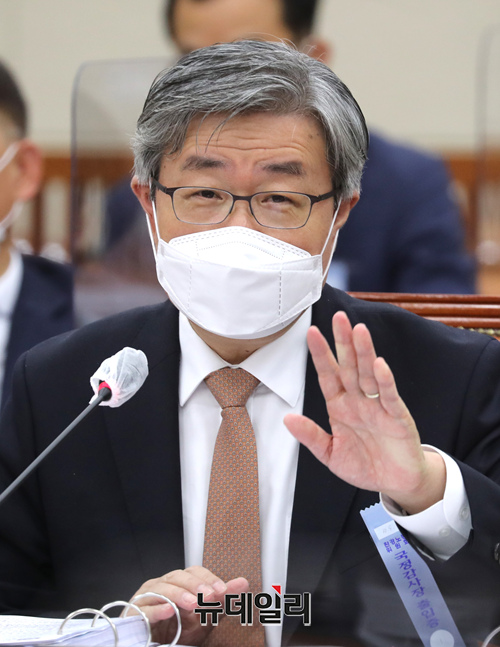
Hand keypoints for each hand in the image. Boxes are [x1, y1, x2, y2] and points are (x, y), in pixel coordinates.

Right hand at [130, 566, 248, 644]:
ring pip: (162, 588)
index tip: (222, 590)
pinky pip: (145, 608)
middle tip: (209, 596)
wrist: (157, 645)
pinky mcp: (135, 612)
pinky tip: (169, 611)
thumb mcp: (205, 616)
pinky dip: (158, 609)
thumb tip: (243, 583)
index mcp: (179, 581)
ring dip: (179, 595)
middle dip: (195, 585)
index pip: (194, 571)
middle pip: (178, 576)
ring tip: (193, 604)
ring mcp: (147, 596)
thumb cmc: (179, 628)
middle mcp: (162, 584)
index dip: (208, 578)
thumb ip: (222, 600)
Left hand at [284, 311, 445, 513]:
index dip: (321, 355)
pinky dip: (384, 381)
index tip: (311, 333)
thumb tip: (287, 419)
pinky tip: (379, 365)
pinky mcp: (397, 417)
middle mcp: (358, 400)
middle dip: (343, 342)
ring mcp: (378, 406)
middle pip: (349, 366)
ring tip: (358, 331)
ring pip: (369, 374)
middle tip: (338, 318)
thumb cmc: (364, 464)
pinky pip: (389, 396)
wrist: (395, 482)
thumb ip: (311, 436)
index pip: (328, 375)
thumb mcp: (330, 454)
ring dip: (364, 353)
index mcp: (340, 406)